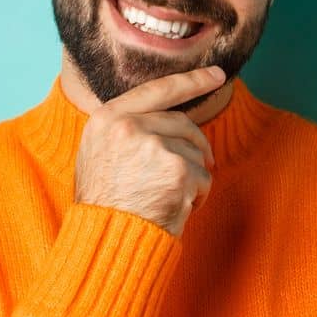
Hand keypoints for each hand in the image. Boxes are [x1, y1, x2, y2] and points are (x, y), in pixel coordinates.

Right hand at [73, 65, 225, 236]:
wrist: (106, 241)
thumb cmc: (104, 204)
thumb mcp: (100, 154)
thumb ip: (127, 130)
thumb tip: (168, 119)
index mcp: (106, 119)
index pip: (157, 90)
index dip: (192, 80)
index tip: (217, 75)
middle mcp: (128, 126)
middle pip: (183, 123)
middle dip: (196, 146)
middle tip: (191, 172)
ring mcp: (154, 146)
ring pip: (195, 152)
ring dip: (192, 177)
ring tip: (166, 198)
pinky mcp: (177, 169)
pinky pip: (204, 177)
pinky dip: (198, 196)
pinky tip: (175, 208)